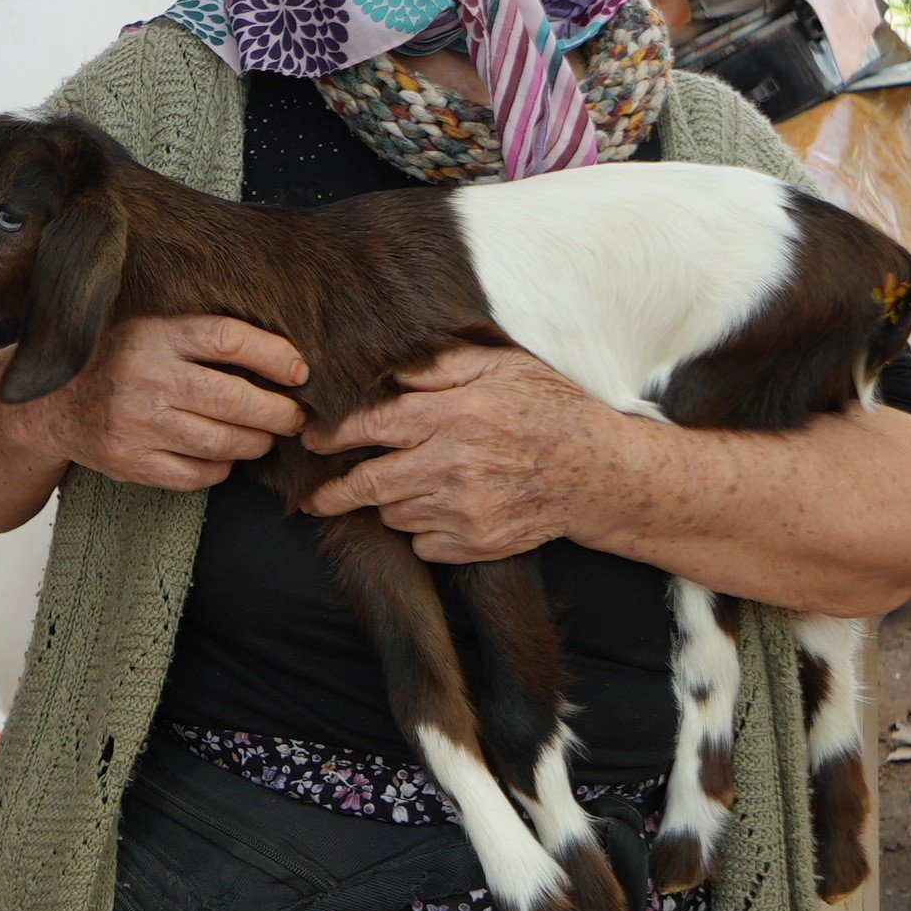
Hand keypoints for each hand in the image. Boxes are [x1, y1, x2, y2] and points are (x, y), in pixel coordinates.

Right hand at [36, 315, 308, 493]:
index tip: (299, 371)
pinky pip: (196, 474)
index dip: (275, 356)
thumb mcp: (151, 328)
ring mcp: (135, 423)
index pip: (229, 340)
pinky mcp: (129, 462)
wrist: (50, 402)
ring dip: (256, 444)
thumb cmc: (118, 358)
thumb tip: (283, 356)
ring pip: (221, 442)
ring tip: (265, 438)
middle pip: (233, 398)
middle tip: (295, 416)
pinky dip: (222, 468)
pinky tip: (226, 456)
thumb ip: (201, 335)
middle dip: (277, 412)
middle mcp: (144, 377)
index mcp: (153, 334)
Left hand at [304, 343, 630, 565]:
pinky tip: (440, 510)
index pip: (374, 426)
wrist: (600, 472)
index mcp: (455, 416)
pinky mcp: (479, 543)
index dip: (334, 434)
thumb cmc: (550, 409)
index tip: (310, 438)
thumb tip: (386, 370)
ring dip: (388, 504)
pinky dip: (422, 531)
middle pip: (369, 484)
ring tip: (403, 487)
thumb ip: (441, 365)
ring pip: (395, 515)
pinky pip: (424, 545)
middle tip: (315, 495)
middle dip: (333, 492)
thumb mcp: (501, 366)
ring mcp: (466, 510)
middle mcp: (454, 465)